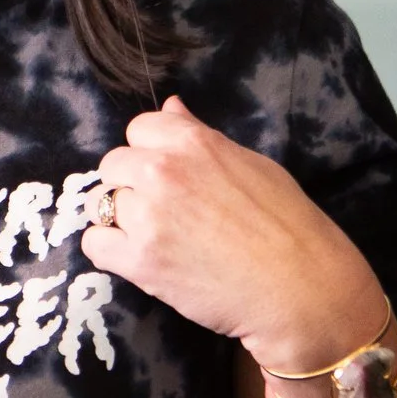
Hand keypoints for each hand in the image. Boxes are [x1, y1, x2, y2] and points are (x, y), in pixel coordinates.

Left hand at [81, 95, 386, 371]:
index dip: (150, 152)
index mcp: (193, 142)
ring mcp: (148, 215)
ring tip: (157, 238)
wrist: (301, 290)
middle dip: (131, 185)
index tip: (168, 175)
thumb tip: (171, 106)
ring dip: (121, 219)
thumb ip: (201, 136)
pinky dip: (110, 252)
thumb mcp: (252, 164)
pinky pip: (95, 244)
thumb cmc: (289, 226)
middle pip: (113, 165)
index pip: (139, 128)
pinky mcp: (139, 260)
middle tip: (163, 212)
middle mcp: (163, 170)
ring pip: (102, 204)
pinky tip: (139, 259)